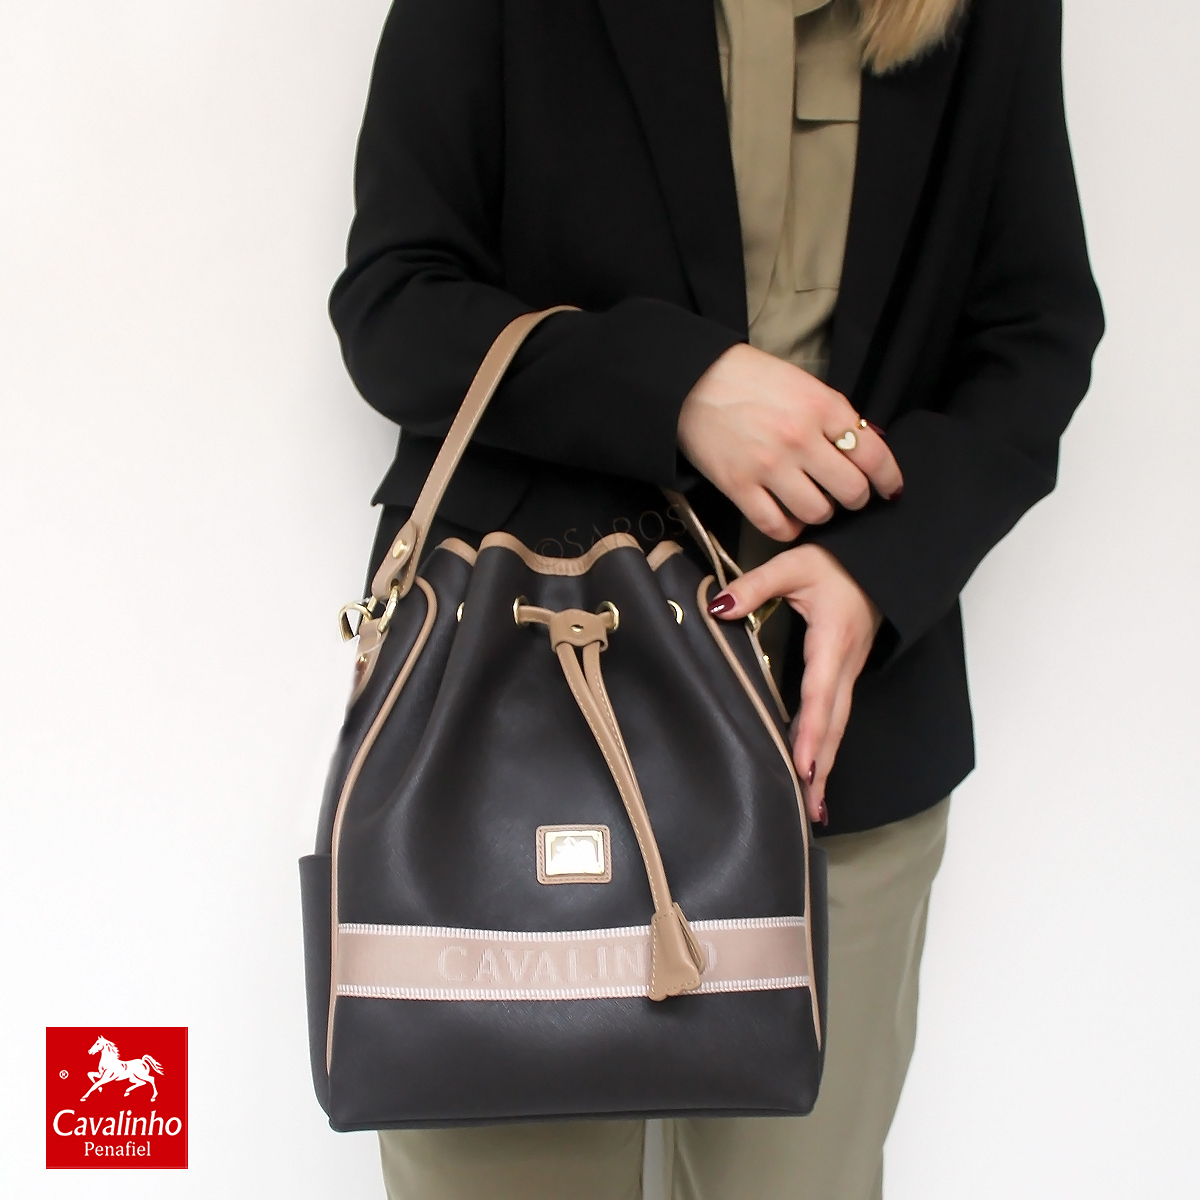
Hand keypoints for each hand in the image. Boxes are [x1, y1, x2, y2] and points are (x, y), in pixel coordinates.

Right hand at [678, 343, 902, 540]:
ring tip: (812, 503)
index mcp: (822, 406)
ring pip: (818, 513)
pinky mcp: (739, 486)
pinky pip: (777, 526)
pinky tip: (788, 518)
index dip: (888, 479)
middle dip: (856, 499)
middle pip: (851, 491)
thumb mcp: (804, 384)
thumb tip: (868, 446)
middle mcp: (800, 438)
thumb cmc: (751, 380)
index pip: (874, 455)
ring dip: (821, 513)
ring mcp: (768, 466)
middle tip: (846, 496)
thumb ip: (835, 416)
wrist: (693, 381)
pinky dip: (789, 529)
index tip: (888, 490)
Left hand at [707, 545, 881, 824]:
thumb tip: (719, 606)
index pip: (819, 695)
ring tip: (815, 807)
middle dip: (822, 767)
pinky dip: (827, 747)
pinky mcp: (844, 675)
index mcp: (832, 643)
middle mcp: (844, 666)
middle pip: (834, 725)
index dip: (811, 732)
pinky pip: (836, 716)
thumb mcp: (795, 565)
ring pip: (837, 726)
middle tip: (811, 809)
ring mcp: (847, 673)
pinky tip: (816, 770)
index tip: (805, 767)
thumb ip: (756, 585)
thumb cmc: (838, 564)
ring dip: (826, 765)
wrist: (877, 561)